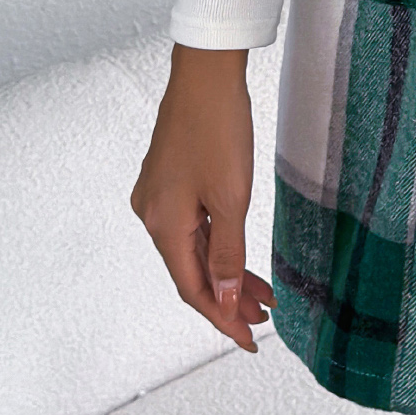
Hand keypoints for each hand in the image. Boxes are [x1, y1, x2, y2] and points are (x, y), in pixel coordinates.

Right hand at [130, 43, 274, 351]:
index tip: (248, 340)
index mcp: (163, 225)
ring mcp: (158, 197)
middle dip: (227, 299)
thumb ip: (226, 251)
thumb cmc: (218, 127)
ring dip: (225, 273)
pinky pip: (192, 227)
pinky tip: (237, 257)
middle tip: (263, 318)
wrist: (206, 73)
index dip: (220, 318)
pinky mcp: (169, 180)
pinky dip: (216, 245)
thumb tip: (221, 300)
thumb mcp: (231, 196)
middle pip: (191, 272)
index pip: (192, 289)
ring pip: (193, 250)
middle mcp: (152, 216)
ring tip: (261, 295)